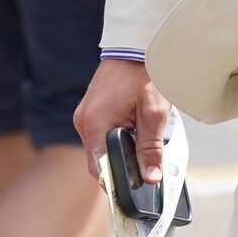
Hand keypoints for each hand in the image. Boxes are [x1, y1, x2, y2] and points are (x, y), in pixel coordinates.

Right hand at [74, 58, 170, 185]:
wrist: (135, 44)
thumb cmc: (145, 73)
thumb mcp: (154, 112)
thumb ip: (151, 147)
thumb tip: (151, 178)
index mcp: (95, 123)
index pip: (99, 169)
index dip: (116, 183)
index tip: (134, 192)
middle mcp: (83, 121)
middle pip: (98, 160)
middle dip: (120, 167)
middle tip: (145, 171)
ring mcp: (84, 115)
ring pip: (99, 148)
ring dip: (118, 152)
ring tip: (142, 149)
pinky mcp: (90, 110)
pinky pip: (100, 134)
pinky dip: (114, 139)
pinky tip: (133, 135)